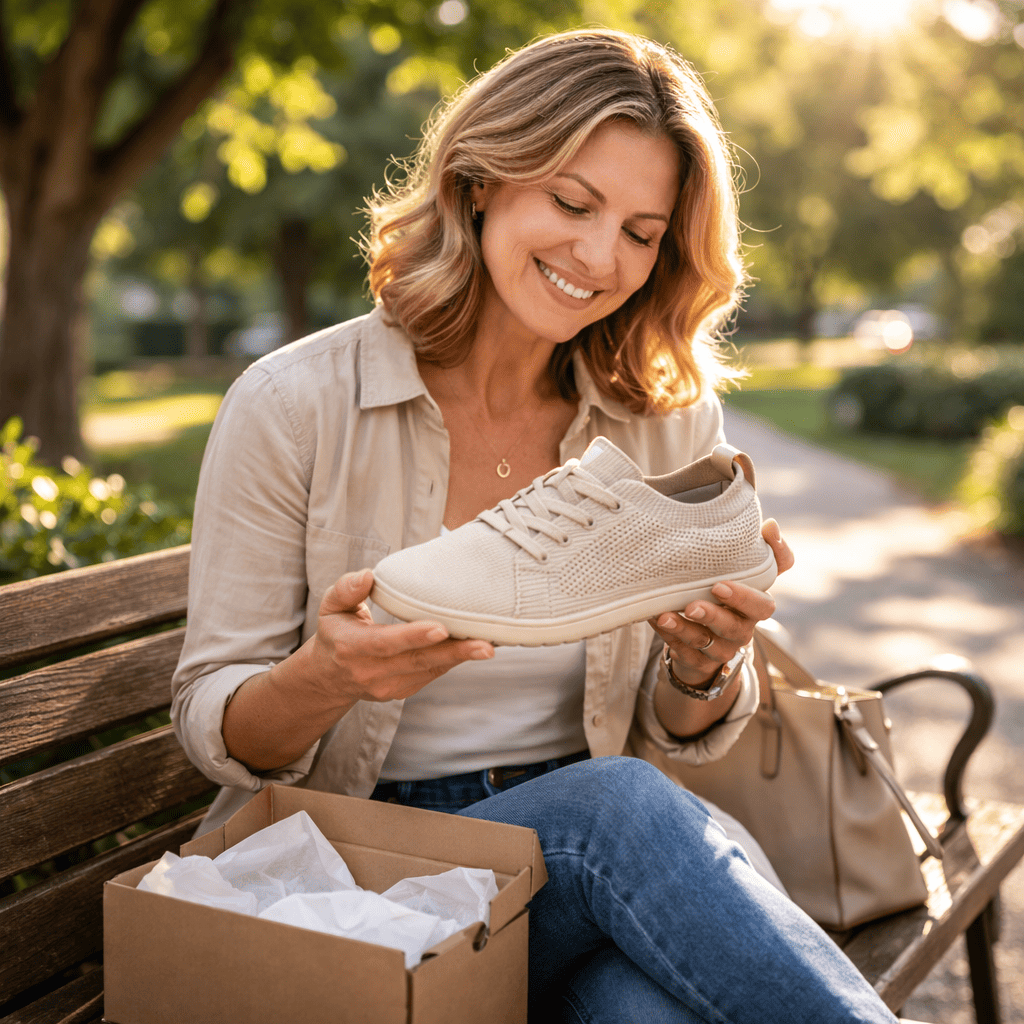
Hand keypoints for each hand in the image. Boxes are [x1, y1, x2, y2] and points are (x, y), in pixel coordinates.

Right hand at [306, 568, 494, 705]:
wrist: (330, 677)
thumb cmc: (337, 632)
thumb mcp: (331, 607)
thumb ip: (346, 589)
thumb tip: (367, 575)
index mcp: (352, 647)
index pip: (385, 643)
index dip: (413, 636)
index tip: (441, 629)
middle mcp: (370, 672)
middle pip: (417, 661)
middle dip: (453, 653)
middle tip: (485, 645)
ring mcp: (388, 686)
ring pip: (429, 670)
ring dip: (461, 658)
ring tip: (489, 645)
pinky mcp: (403, 691)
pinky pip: (433, 674)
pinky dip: (454, 660)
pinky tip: (475, 647)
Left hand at [649, 518, 793, 686]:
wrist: (709, 637)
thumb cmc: (728, 596)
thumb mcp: (747, 574)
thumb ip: (766, 551)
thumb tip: (772, 525)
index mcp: (755, 608)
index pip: (762, 606)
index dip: (744, 598)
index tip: (720, 585)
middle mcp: (741, 630)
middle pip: (734, 628)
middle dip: (713, 616)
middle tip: (693, 605)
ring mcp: (719, 648)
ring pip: (705, 643)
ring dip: (684, 629)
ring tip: (665, 616)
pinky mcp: (697, 660)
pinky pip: (682, 651)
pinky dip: (668, 635)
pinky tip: (655, 619)